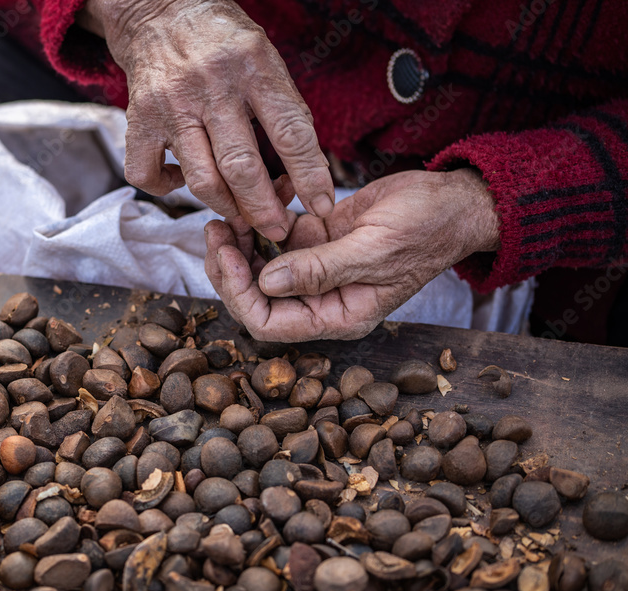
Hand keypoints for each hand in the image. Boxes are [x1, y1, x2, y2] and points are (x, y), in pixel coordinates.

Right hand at [82, 0, 334, 240]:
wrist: (161, 11)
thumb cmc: (223, 41)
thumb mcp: (265, 57)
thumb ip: (282, 107)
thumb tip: (304, 169)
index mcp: (252, 66)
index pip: (290, 131)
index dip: (310, 175)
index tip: (321, 205)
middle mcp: (210, 86)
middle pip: (241, 167)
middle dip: (263, 209)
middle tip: (276, 230)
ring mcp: (171, 105)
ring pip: (201, 179)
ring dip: (225, 207)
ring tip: (239, 215)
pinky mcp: (139, 119)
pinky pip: (149, 174)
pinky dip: (168, 189)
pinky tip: (184, 182)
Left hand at [204, 168, 501, 340]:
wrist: (454, 200)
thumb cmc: (427, 229)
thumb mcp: (374, 249)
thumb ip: (319, 269)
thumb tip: (267, 281)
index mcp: (337, 316)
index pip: (268, 323)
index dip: (239, 292)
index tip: (226, 253)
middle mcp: (322, 299)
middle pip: (255, 296)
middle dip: (229, 266)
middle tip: (215, 229)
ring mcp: (317, 269)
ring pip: (259, 265)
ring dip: (241, 239)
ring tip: (232, 209)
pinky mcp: (317, 240)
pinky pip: (277, 234)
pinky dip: (266, 214)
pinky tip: (271, 188)